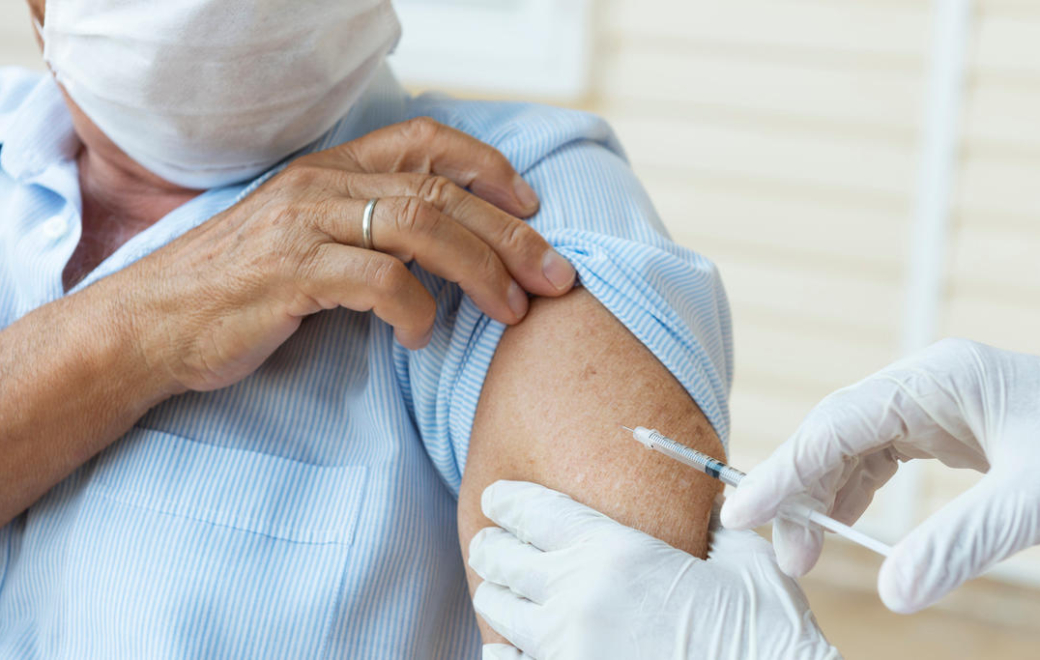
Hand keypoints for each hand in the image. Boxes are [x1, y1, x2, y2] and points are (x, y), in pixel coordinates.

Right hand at [113, 117, 575, 392]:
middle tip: (555, 276)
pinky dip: (416, 311)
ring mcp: (302, 226)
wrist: (147, 328)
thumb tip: (441, 253)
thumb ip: (363, 233)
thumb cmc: (235, 293)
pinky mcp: (288, 274)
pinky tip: (423, 339)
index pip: (423, 142)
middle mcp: (318, 186)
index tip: (530, 205)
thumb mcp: (303, 244)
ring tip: (511, 311)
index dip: (487, 166)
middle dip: (510, 234)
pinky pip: (378, 282)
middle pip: (439, 192)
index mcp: (327, 171)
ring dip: (481, 270)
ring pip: (420, 227)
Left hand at [468, 480, 838, 659]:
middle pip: (502, 559)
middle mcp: (579, 598)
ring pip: (500, 612)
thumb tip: (710, 501)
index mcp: (616, 552)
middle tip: (490, 542)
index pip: (534, 511)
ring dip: (498, 596)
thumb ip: (713, 524)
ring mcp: (569, 650)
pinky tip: (504, 645)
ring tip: (500, 589)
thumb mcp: (745, 561)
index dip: (507, 501)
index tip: (496, 499)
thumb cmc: (766, 631)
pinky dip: (502, 651)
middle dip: (492, 546)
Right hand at [721, 338, 1039, 612]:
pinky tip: (844, 525)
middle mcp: (925, 383)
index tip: (744, 514)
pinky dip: (855, 491)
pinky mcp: (945, 426)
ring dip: (824, 495)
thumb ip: (960, 543)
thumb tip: (893, 595)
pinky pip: (880, 455)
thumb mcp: (1035, 499)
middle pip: (834, 431)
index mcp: (938, 379)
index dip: (786, 472)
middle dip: (802, 490)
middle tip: (789, 556)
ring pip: (851, 445)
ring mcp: (934, 402)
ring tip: (809, 551)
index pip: (837, 423)